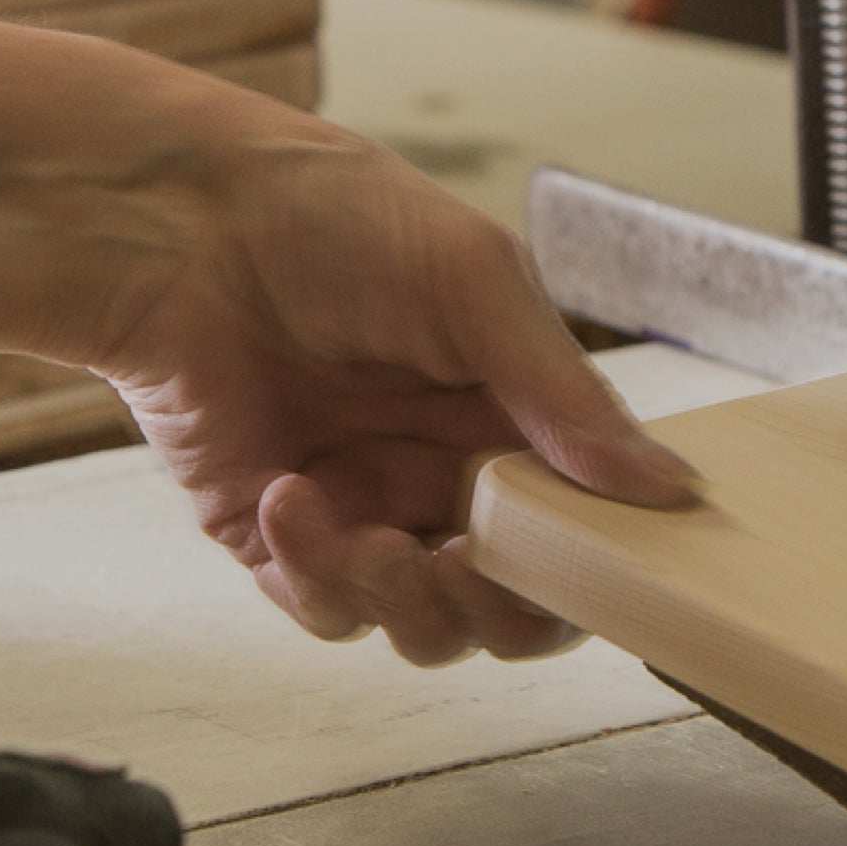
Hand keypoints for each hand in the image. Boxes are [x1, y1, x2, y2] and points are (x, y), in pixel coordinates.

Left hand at [86, 116, 703, 665]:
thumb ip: (570, 398)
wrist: (177, 219)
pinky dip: (314, 576)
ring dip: (404, 600)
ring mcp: (365, 510)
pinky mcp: (275, 536)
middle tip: (461, 564)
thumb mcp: (477, 284)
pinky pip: (323, 608)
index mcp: (513, 417)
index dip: (591, 572)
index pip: (582, 532)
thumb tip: (669, 489)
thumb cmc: (335, 218)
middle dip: (495, 608)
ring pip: (422, 626)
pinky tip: (286, 498)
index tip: (583, 573)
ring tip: (366, 538)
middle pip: (511, 606)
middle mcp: (447, 475)